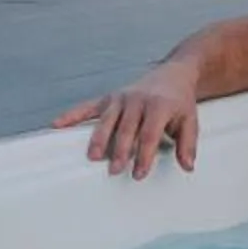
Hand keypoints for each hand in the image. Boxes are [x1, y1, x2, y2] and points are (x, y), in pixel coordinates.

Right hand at [54, 61, 199, 177]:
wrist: (173, 74)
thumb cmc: (180, 102)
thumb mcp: (190, 121)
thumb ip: (188, 144)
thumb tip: (188, 166)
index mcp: (159, 105)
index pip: (150, 133)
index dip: (144, 154)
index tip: (139, 173)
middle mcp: (137, 100)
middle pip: (126, 128)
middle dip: (120, 150)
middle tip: (115, 170)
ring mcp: (121, 98)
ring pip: (107, 119)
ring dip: (99, 138)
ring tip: (92, 157)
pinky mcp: (109, 98)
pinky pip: (88, 106)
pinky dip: (72, 114)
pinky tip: (57, 124)